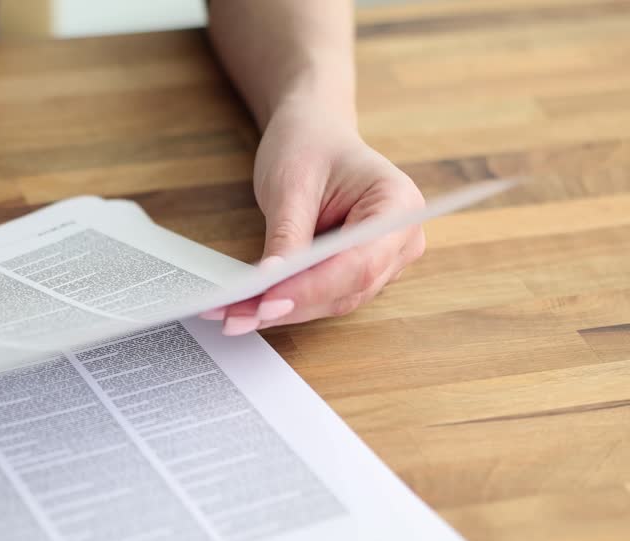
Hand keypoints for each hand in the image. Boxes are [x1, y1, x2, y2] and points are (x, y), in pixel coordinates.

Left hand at [204, 102, 425, 334]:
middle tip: (236, 315)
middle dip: (290, 304)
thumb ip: (287, 236)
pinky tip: (246, 307)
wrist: (313, 135)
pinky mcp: (356, 274)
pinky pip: (322, 297)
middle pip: (347, 288)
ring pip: (332, 301)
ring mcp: (383, 261)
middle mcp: (400, 240)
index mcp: (399, 205)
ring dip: (281, 311)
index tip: (269, 301)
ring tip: (231, 314)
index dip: (314, 287)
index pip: (360, 262)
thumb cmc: (309, 146)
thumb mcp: (291, 186)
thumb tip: (271, 281)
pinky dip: (283, 303)